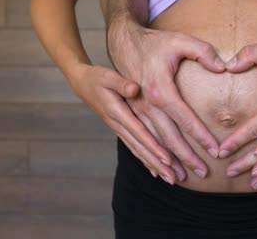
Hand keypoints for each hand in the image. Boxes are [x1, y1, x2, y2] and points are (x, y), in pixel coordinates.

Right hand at [68, 64, 186, 183]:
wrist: (82, 84)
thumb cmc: (98, 78)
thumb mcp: (108, 76)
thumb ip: (121, 83)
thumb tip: (134, 88)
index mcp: (117, 112)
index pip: (139, 132)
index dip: (153, 146)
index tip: (168, 159)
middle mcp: (118, 125)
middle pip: (140, 148)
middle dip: (158, 165)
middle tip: (174, 179)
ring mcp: (119, 130)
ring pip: (138, 152)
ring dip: (154, 167)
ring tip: (170, 180)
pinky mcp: (121, 130)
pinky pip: (134, 149)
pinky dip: (145, 161)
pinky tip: (156, 172)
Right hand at [107, 21, 225, 181]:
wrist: (123, 43)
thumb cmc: (154, 43)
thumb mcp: (180, 40)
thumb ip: (202, 51)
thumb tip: (222, 67)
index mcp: (160, 90)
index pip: (184, 119)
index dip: (200, 136)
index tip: (215, 151)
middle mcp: (145, 105)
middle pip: (168, 137)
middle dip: (185, 157)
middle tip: (202, 173)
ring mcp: (135, 111)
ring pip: (152, 143)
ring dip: (165, 162)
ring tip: (178, 179)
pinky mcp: (129, 113)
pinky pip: (138, 140)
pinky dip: (148, 156)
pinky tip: (156, 169)